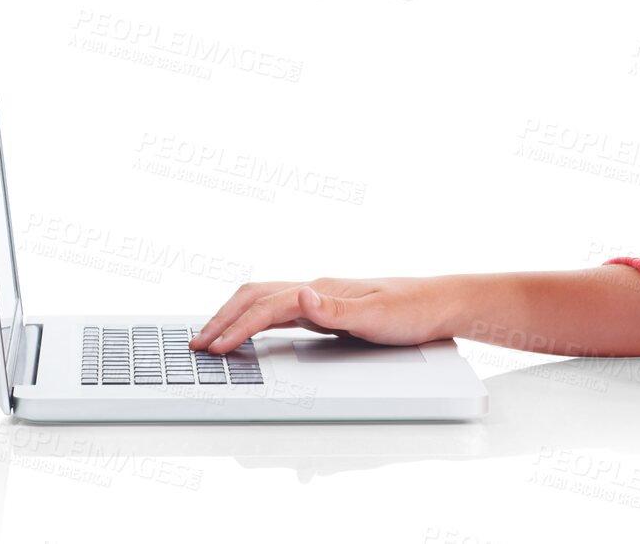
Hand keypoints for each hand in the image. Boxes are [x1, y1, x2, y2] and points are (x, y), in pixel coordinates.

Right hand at [188, 276, 452, 354]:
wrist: (443, 304)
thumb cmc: (415, 310)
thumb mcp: (377, 314)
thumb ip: (336, 308)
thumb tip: (300, 294)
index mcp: (323, 289)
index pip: (268, 306)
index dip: (237, 328)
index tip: (213, 350)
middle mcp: (318, 289)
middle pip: (256, 296)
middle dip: (223, 319)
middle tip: (196, 345)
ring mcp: (322, 297)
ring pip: (265, 300)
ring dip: (234, 316)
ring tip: (212, 337)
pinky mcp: (329, 309)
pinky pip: (280, 310)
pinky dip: (254, 320)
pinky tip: (251, 332)